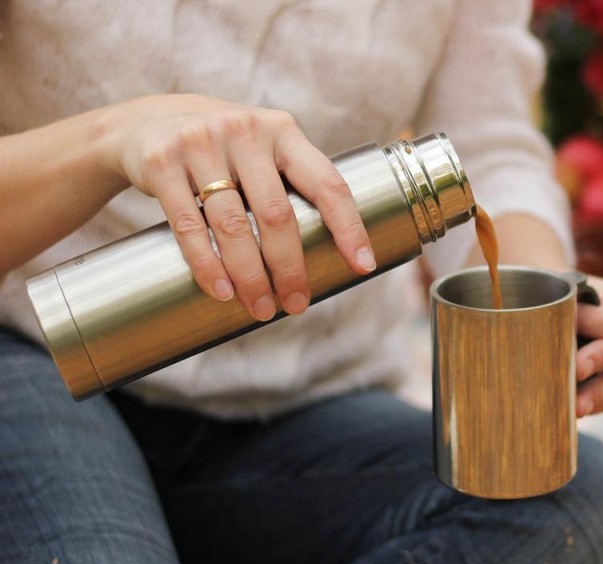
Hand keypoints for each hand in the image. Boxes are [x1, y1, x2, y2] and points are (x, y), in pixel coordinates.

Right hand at [111, 94, 374, 320]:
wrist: (145, 120)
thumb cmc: (224, 149)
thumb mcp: (263, 148)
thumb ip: (292, 182)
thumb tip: (331, 252)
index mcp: (283, 131)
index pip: (327, 183)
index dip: (349, 227)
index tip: (363, 266)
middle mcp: (245, 131)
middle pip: (277, 214)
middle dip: (291, 267)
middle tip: (297, 305)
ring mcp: (201, 143)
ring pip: (233, 225)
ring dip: (251, 276)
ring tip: (262, 308)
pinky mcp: (161, 162)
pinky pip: (188, 225)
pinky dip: (207, 265)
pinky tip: (222, 291)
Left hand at [575, 276, 602, 416]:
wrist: (569, 312)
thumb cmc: (574, 295)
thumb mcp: (576, 290)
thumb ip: (572, 303)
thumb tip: (560, 322)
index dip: (600, 324)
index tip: (569, 322)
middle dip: (598, 360)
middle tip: (572, 367)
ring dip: (595, 392)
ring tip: (572, 401)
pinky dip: (593, 403)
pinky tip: (573, 407)